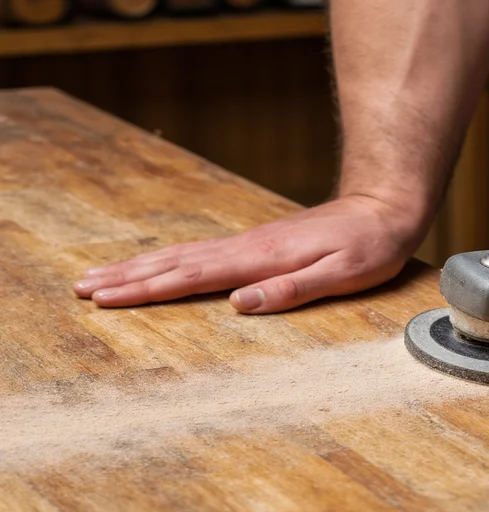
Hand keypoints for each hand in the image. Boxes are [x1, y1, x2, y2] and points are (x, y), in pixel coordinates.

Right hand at [73, 195, 428, 312]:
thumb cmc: (369, 246)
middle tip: (83, 287)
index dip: (148, 290)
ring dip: (141, 266)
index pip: (192, 276)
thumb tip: (240, 304)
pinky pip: (201, 253)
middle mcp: (247, 247)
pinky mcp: (257, 243)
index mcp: (262, 259)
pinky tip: (158, 265)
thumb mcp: (342, 276)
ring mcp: (250, 242)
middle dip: (128, 277)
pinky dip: (170, 260)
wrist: (383, 207)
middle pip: (175, 262)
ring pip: (182, 254)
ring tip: (104, 274)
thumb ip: (291, 290)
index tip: (107, 298)